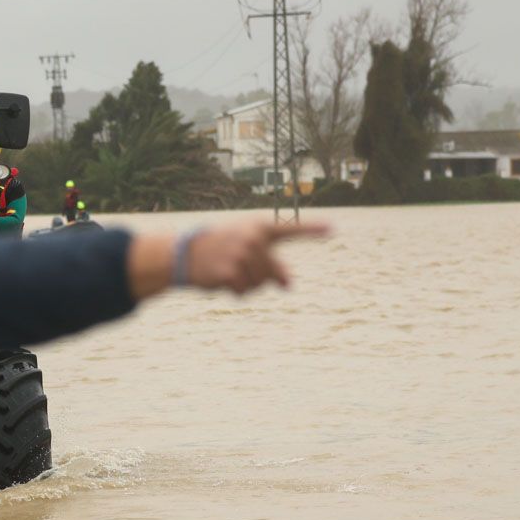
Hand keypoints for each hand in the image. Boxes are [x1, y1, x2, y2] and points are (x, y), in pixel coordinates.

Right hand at [128, 221, 328, 299]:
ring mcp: (241, 254)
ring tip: (228, 271)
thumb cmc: (220, 250)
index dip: (313, 230)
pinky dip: (234, 291)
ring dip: (245, 285)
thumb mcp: (246, 250)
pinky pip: (243, 291)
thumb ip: (270, 263)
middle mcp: (253, 239)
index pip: (291, 230)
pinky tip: (221, 280)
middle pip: (273, 273)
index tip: (334, 228)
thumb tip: (288, 285)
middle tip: (239, 269)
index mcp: (259, 229)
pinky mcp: (229, 270)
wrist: (184, 253)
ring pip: (259, 285)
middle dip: (260, 278)